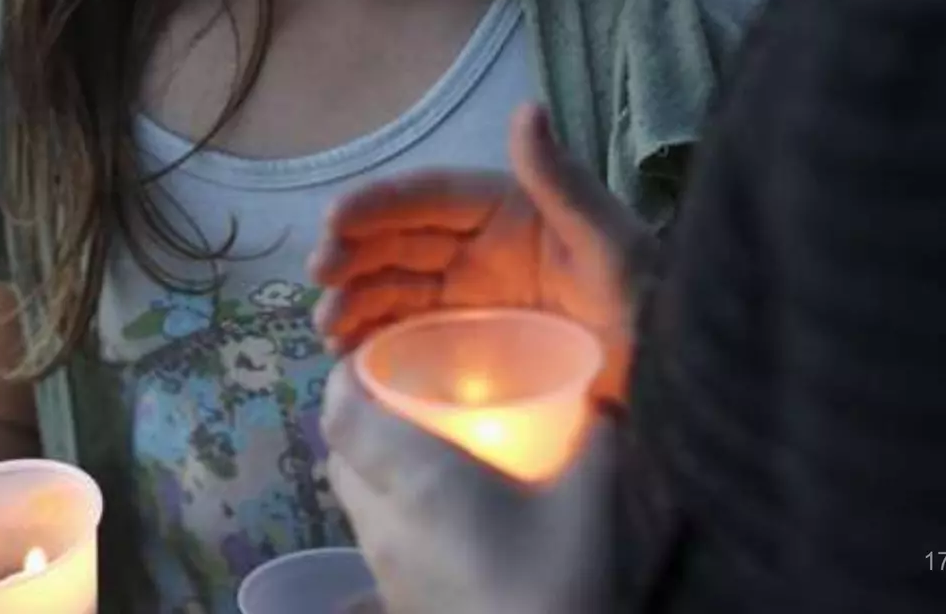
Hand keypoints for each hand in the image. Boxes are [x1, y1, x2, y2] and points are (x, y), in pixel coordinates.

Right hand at [309, 104, 645, 397]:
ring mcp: (474, 298)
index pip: (427, 199)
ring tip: (327, 328)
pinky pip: (413, 335)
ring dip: (355, 301)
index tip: (333, 220)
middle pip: (400, 243)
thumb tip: (526, 109)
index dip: (377, 206)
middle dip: (352, 255)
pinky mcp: (474, 345)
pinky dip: (376, 341)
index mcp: (507, 209)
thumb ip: (561, 181)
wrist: (677, 376)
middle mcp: (481, 248)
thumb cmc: (649, 300)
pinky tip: (349, 356)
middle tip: (318, 279)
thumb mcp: (609, 241)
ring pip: (396, 289)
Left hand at [323, 363, 615, 613]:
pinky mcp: (399, 604)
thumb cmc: (555, 585)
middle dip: (364, 420)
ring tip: (434, 457)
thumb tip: (607, 401)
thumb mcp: (591, 503)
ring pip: (358, 503)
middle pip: (341, 456)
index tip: (377, 357)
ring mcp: (384, 571)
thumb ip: (598, 438)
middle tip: (412, 399)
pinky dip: (399, 517)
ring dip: (379, 472)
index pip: (339, 412)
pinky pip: (381, 543)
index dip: (345, 377)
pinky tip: (453, 523)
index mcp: (411, 476)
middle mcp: (381, 520)